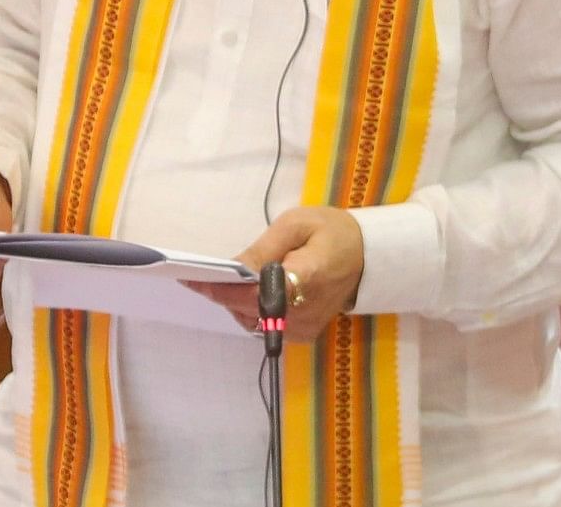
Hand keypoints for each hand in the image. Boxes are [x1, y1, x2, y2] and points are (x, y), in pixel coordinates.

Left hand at [191, 204, 365, 342]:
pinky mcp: (303, 335)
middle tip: (197, 274)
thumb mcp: (296, 225)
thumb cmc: (332, 232)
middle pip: (248, 309)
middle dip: (221, 292)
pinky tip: (246, 291)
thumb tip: (232, 268)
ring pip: (252, 320)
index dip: (221, 287)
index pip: (254, 292)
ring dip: (233, 301)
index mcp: (306, 277)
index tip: (192, 278)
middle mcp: (304, 311)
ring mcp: (304, 328)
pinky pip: (264, 326)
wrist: (368, 257)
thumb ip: (262, 249)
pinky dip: (249, 309)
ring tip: (222, 280)